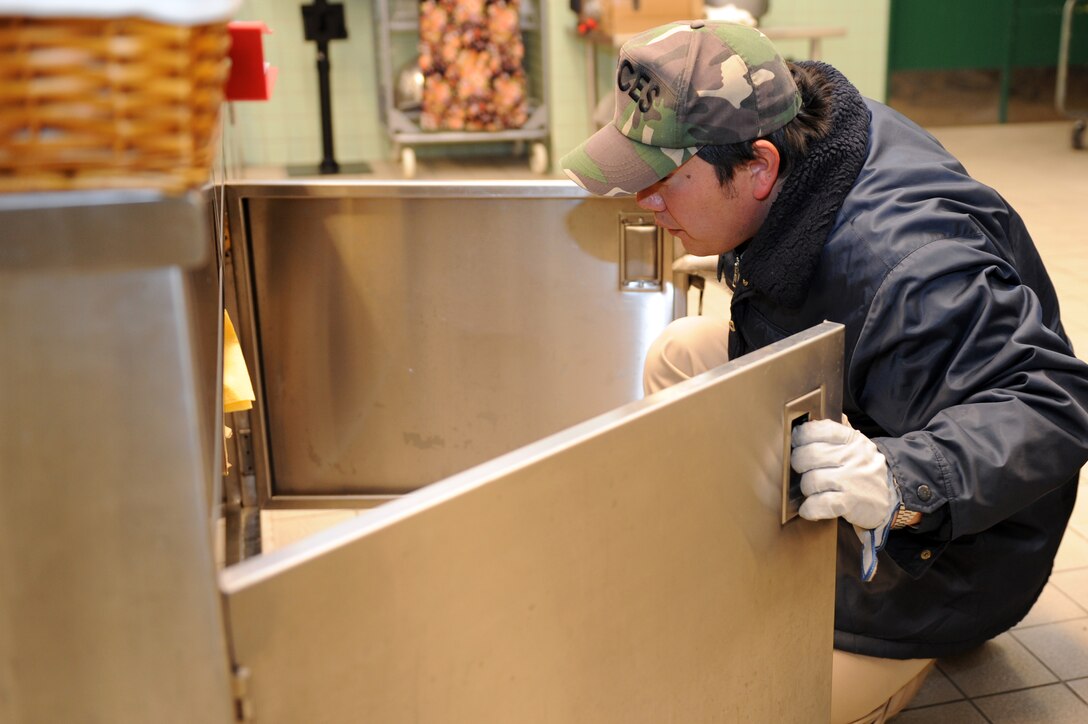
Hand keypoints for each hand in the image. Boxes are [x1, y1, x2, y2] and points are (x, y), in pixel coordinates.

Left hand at [791, 419, 900, 580]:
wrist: (894, 494)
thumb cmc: (866, 468)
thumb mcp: (857, 444)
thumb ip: (835, 432)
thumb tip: (810, 421)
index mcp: (851, 439)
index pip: (818, 429)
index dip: (802, 436)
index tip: (798, 443)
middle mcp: (851, 456)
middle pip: (808, 455)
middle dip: (799, 464)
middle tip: (804, 469)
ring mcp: (851, 479)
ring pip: (810, 480)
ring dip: (806, 488)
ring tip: (813, 489)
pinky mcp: (850, 502)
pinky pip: (818, 504)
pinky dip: (810, 508)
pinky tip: (810, 508)